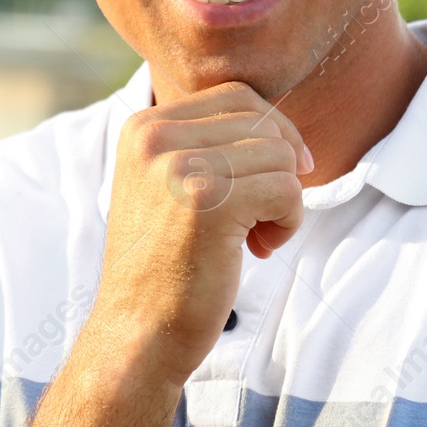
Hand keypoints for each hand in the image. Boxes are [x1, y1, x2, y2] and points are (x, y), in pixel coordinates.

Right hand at [91, 81, 311, 385]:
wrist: (138, 330)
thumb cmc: (164, 263)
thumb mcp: (167, 184)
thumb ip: (205, 144)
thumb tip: (279, 123)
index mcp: (143, 126)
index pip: (236, 96)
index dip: (271, 132)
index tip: (274, 177)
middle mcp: (154, 137)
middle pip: (262, 122)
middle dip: (279, 167)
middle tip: (262, 215)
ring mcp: (178, 167)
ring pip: (280, 155)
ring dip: (284, 200)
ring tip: (254, 236)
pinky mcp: (207, 202)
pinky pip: (287, 189)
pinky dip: (288, 222)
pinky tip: (258, 248)